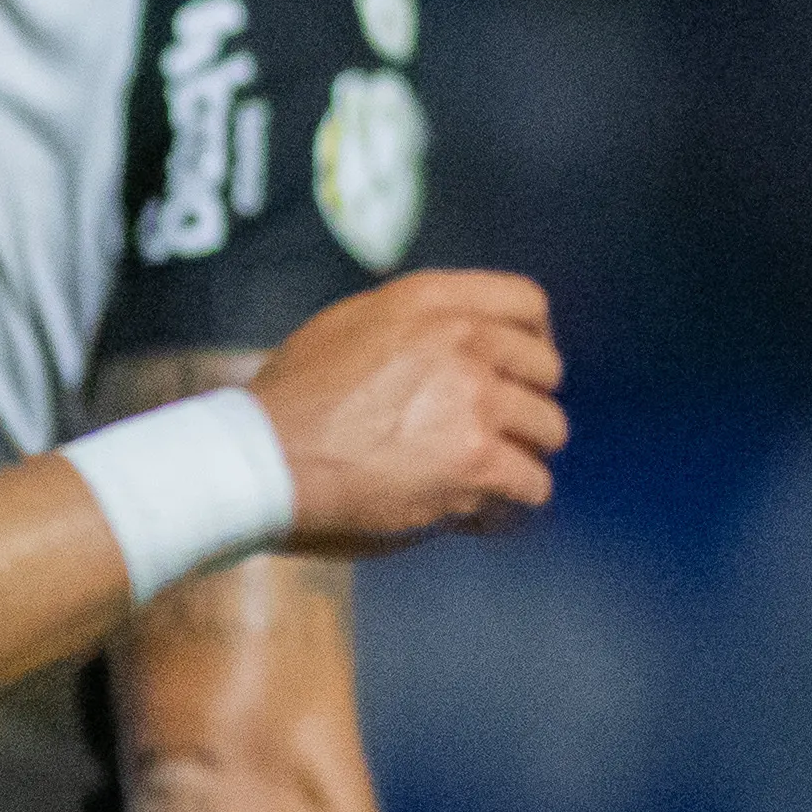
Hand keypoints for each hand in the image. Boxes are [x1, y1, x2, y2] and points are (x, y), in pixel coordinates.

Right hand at [249, 271, 565, 552]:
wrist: (263, 460)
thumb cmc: (292, 402)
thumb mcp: (351, 324)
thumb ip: (414, 326)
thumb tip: (455, 343)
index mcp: (431, 300)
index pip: (527, 302)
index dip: (534, 340)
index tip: (524, 368)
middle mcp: (464, 339)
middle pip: (545, 370)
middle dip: (526, 404)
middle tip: (501, 432)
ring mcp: (476, 399)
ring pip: (548, 429)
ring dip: (521, 456)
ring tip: (489, 475)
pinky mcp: (477, 460)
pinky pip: (532, 485)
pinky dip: (509, 504)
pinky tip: (479, 510)